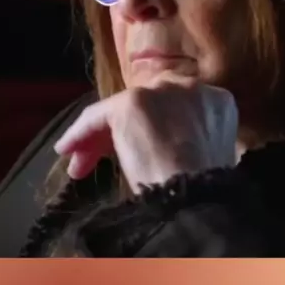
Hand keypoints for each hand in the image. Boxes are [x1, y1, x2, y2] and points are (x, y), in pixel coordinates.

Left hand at [54, 73, 238, 193]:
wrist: (196, 196)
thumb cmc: (204, 190)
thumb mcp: (206, 157)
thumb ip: (192, 140)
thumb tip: (171, 147)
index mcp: (216, 101)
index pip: (171, 107)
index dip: (153, 129)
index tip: (139, 154)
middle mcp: (190, 87)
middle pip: (144, 104)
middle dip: (123, 131)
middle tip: (105, 159)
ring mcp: (160, 93)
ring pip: (119, 110)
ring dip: (97, 137)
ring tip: (79, 164)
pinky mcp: (133, 102)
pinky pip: (97, 116)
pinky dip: (80, 133)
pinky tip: (67, 150)